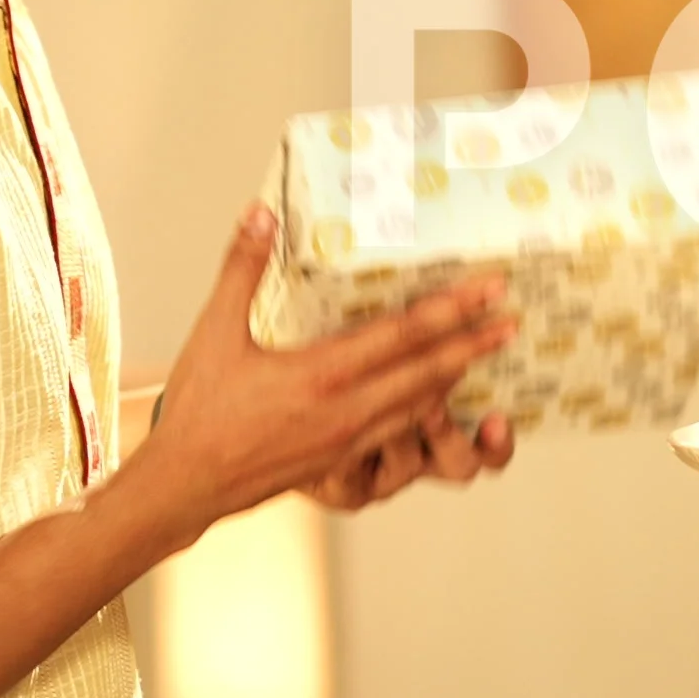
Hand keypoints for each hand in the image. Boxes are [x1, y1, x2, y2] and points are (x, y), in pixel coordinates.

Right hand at [132, 205, 513, 541]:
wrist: (185, 485)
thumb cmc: (199, 408)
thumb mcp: (214, 331)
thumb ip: (241, 268)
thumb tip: (260, 212)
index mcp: (321, 374)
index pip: (403, 335)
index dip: (452, 310)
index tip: (489, 290)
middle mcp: (347, 410)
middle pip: (429, 372)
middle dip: (475, 344)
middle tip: (513, 320)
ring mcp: (350, 441)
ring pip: (421, 406)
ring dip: (457, 378)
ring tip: (488, 352)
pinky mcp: (344, 463)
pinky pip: (400, 431)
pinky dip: (427, 409)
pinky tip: (437, 395)